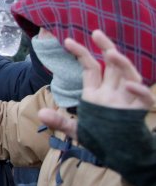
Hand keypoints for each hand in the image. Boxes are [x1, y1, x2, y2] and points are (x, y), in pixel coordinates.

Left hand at [37, 30, 154, 132]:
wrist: (118, 153)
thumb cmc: (98, 137)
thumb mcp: (75, 130)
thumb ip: (60, 121)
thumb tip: (41, 113)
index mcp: (96, 93)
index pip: (90, 68)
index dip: (81, 54)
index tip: (67, 41)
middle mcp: (112, 92)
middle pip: (112, 65)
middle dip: (106, 48)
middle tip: (96, 32)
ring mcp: (126, 100)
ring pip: (129, 75)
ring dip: (122, 63)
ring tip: (112, 53)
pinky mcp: (138, 111)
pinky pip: (143, 98)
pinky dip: (139, 90)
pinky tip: (131, 85)